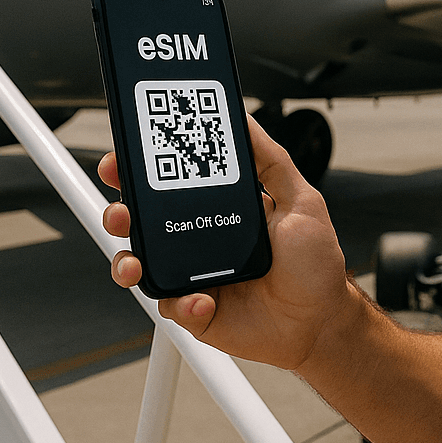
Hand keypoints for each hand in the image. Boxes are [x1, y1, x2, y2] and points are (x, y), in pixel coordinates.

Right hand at [100, 113, 351, 369]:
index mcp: (218, 210)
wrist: (321, 321)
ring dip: (128, 260)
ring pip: (141, 264)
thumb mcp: (301, 201)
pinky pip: (171, 305)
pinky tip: (204, 299)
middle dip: (120, 211)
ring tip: (135, 262)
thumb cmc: (314, 264)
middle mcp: (199, 241)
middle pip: (142, 222)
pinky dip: (181, 302)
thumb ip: (271, 161)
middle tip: (121, 210)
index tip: (127, 158)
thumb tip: (245, 121)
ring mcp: (194, 276)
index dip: (143, 171)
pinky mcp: (195, 310)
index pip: (171, 184)